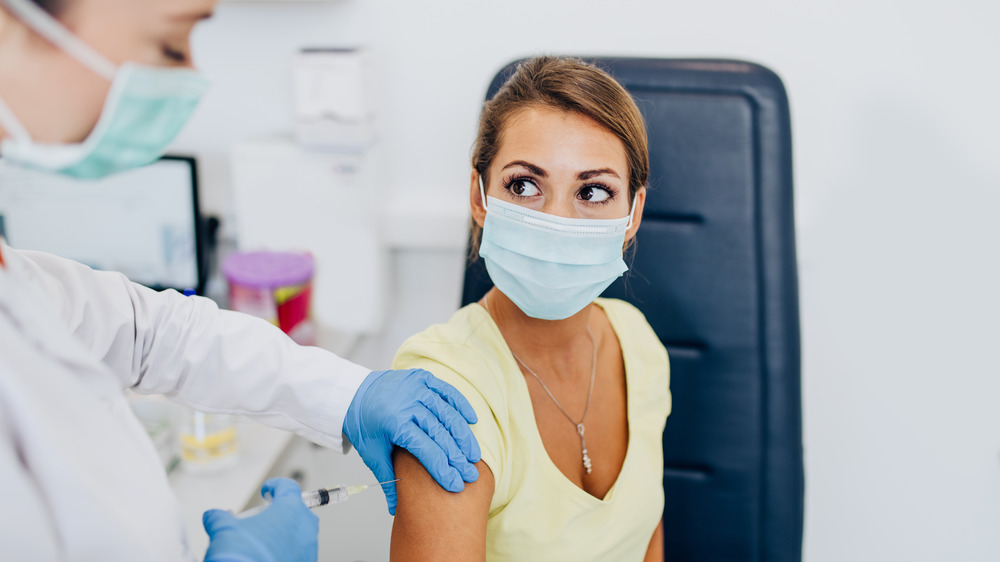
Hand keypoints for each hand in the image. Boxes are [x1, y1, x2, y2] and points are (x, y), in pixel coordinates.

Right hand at [203, 478, 317, 561]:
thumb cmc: (245, 555)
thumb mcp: (224, 530)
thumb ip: (219, 518)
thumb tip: (212, 516)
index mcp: (290, 508)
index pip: (288, 487)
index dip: (275, 486)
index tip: (267, 489)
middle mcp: (305, 525)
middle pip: (297, 510)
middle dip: (281, 512)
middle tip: (265, 518)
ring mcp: (308, 546)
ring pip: (300, 533)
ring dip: (285, 533)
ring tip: (265, 542)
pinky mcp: (307, 561)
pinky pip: (299, 552)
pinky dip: (288, 551)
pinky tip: (272, 556)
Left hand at [344, 369, 480, 513]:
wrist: (354, 393)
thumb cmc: (365, 425)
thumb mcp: (372, 453)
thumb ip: (388, 480)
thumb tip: (395, 509)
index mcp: (394, 423)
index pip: (426, 449)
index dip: (443, 469)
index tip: (456, 485)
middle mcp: (407, 403)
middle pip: (440, 433)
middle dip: (458, 457)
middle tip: (470, 475)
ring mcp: (416, 388)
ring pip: (448, 413)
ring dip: (463, 435)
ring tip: (474, 455)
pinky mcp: (422, 377)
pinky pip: (447, 391)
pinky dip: (461, 405)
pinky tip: (472, 420)